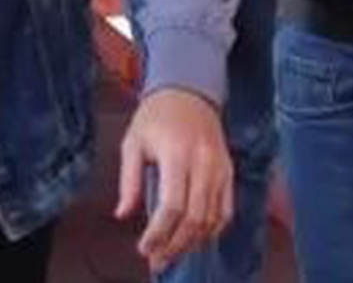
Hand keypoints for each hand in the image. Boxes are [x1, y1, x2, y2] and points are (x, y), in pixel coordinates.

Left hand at [116, 88, 230, 271]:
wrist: (189, 92)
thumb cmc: (156, 116)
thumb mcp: (133, 142)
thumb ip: (129, 181)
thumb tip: (122, 214)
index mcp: (177, 154)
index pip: (172, 206)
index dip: (159, 234)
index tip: (144, 249)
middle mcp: (203, 164)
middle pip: (194, 218)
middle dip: (175, 245)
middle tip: (157, 260)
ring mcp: (220, 169)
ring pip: (212, 219)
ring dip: (192, 243)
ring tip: (172, 253)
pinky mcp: (229, 173)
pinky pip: (226, 211)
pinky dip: (212, 230)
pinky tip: (195, 240)